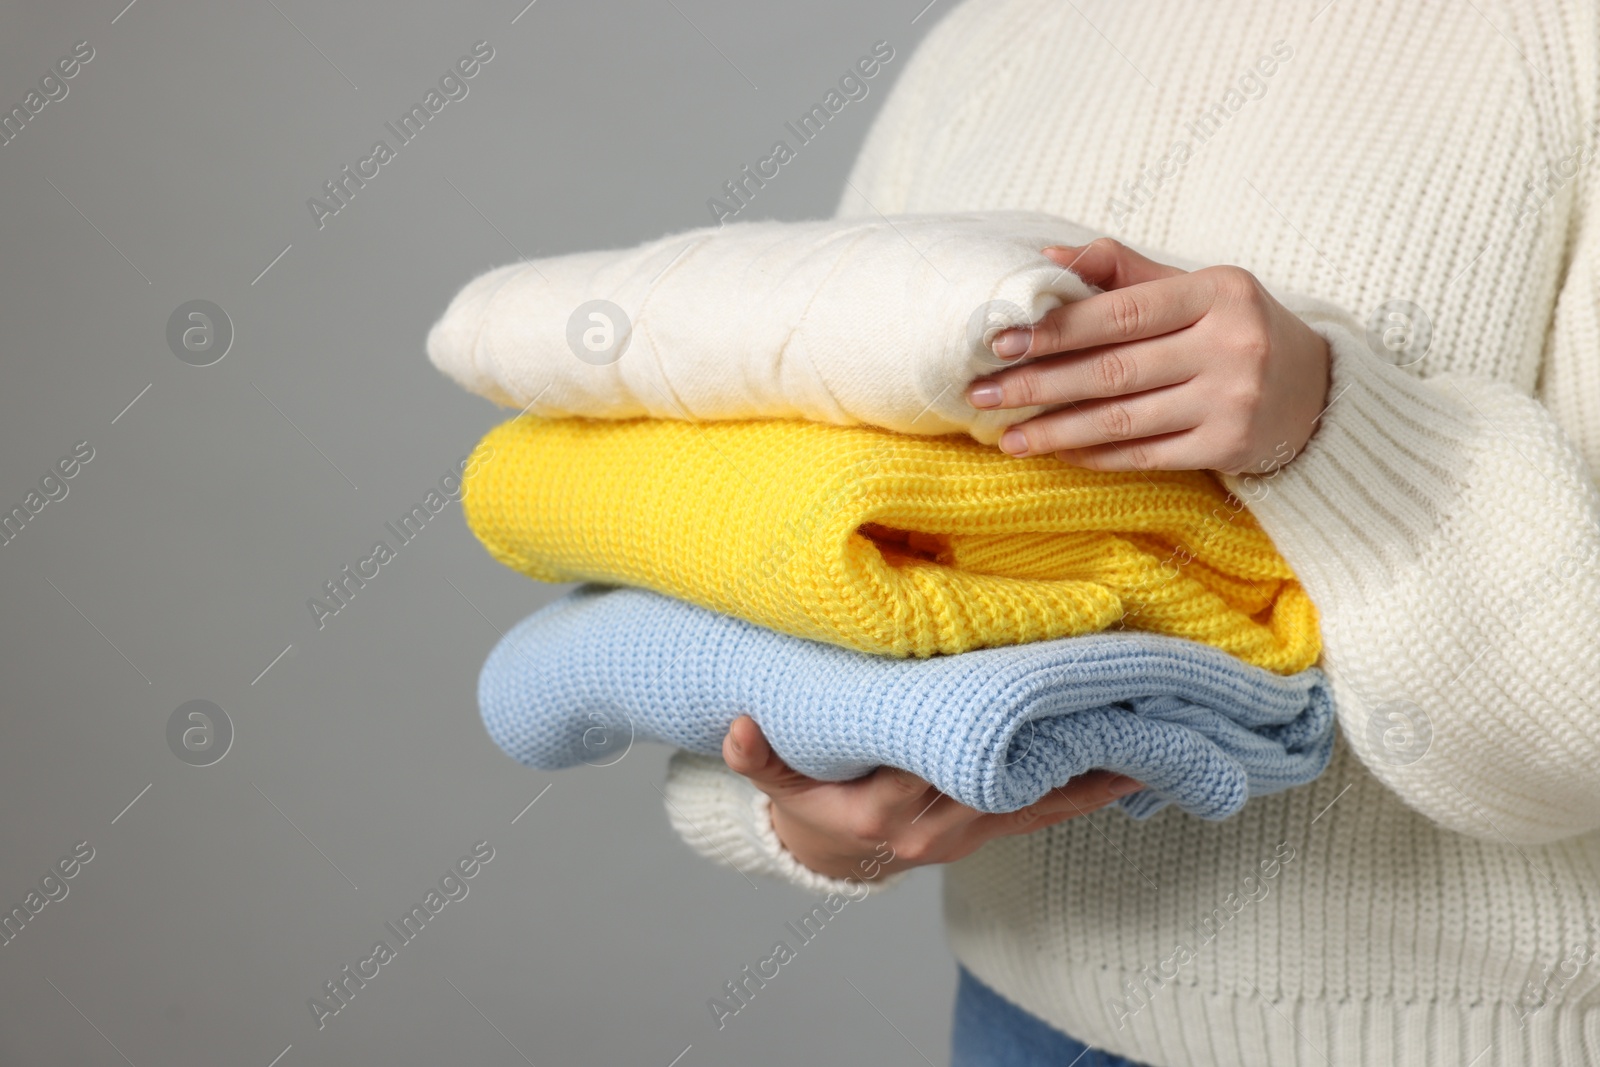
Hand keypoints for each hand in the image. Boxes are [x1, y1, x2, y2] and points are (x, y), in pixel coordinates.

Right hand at [721, 715, 1142, 880]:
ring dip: (1095, 761)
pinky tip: (1137, 765)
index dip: (992, 720)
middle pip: (1013, 771)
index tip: (1031, 677)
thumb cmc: (814, 805)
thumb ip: (759, 757)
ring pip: (1044, 795)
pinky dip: (1092, 789)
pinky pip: (1051, 813)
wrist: (832, 856)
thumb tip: (736, 730)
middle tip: (1116, 681)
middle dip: (1063, 730)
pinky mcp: (993, 832)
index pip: (950, 755)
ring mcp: (973, 832)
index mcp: (890, 804)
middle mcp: (941, 823)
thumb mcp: (781, 781)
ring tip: (1151, 721)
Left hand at [966, 237, 1331, 474]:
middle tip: (983, 394)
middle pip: (1113, 369)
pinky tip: (1056, 452)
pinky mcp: (1229, 447)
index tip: (1000, 341)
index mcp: (1218, 292)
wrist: (1319, 392)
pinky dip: (1095, 454)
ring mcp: (1231, 401)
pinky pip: (1145, 454)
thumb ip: (1124, 271)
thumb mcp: (1196, 287)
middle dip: (1039, 383)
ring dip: (1056, 430)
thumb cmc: (1236, 329)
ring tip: (1006, 437)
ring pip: (1123, 419)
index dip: (1055, 328)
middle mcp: (1230, 345)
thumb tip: (1048, 257)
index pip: (1120, 312)